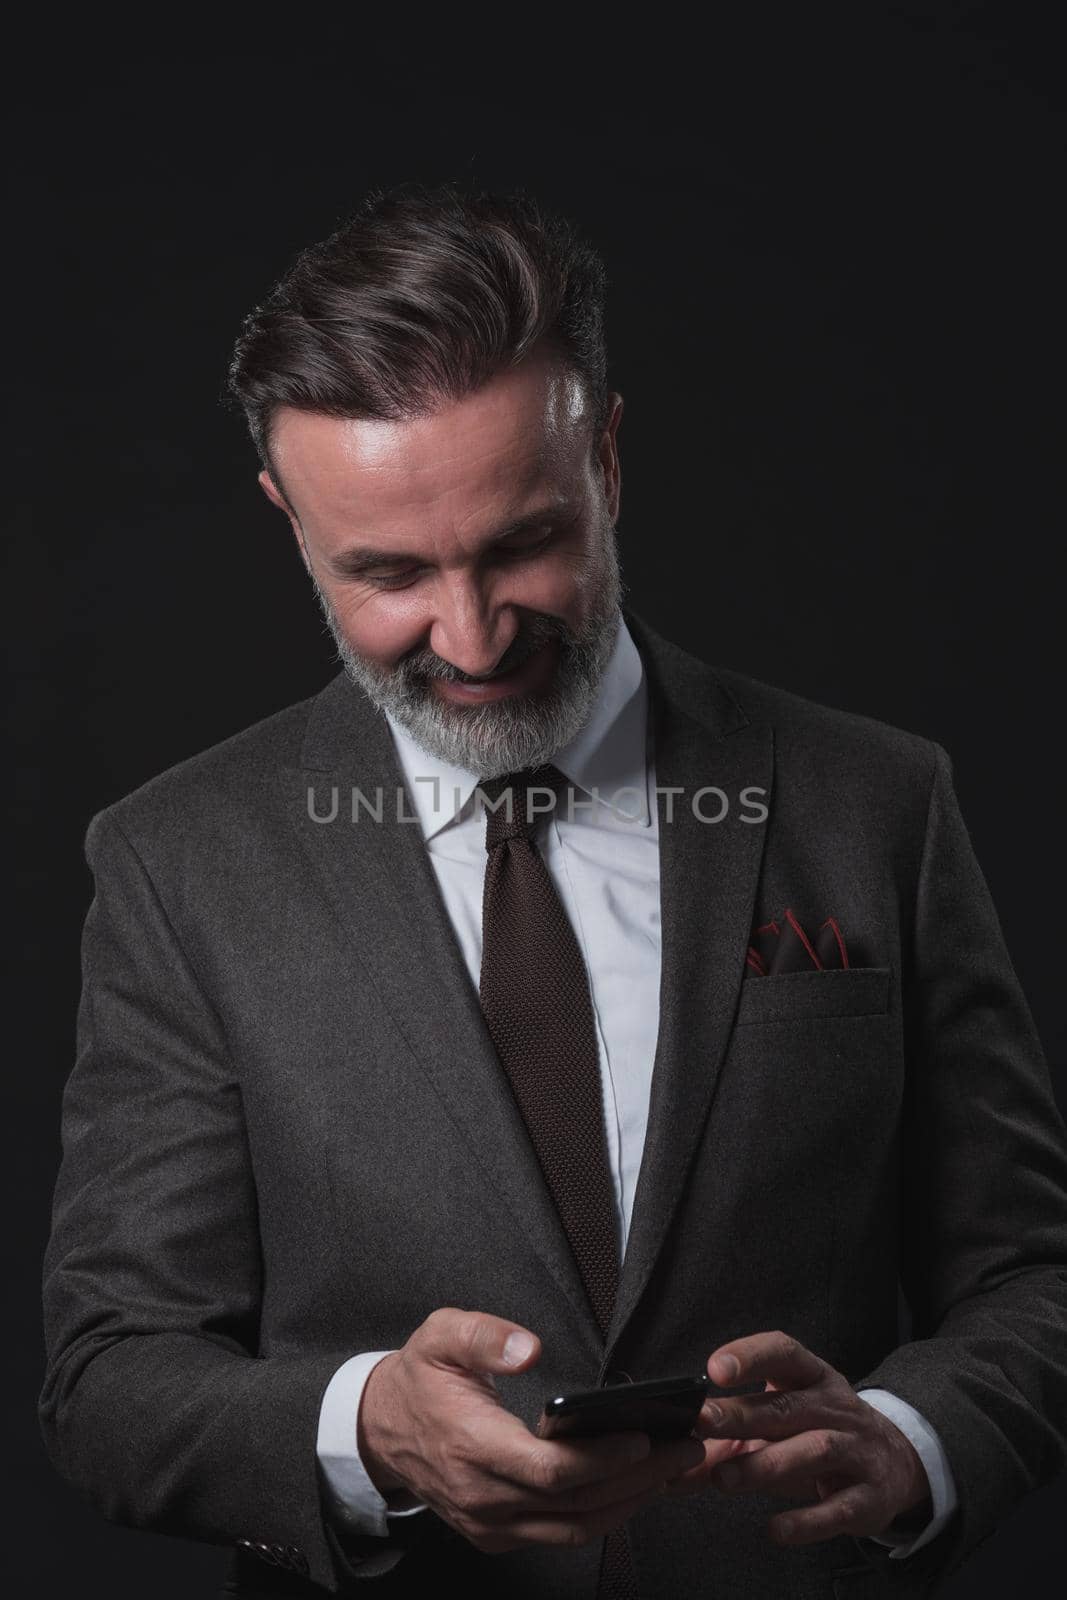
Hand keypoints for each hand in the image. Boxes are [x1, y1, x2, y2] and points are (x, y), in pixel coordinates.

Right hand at [357, 1307, 705, 1553]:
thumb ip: (484, 1336)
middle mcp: (484, 1497)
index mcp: (473, 1446)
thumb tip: (530, 1348)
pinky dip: (605, 1515)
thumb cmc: (420, 1378)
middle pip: (577, 1505)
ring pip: (576, 1530)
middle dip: (640, 1479)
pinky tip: (636, 1487)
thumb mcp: (440, 1334)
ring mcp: (491, 1523)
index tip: (644, 1437)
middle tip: (687, 1449)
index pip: (551, 1470)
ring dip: (631, 1503)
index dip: (602, 1458)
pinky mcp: (497, 1534)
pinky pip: (562, 1535)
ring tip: (675, 1469)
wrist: (380, 1428)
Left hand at [663, 1330, 931, 1546]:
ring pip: (813, 1450)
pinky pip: (837, 1509)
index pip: (783, 1352)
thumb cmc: (817, 1433)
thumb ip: (724, 1444)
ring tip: (723, 1478)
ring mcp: (856, 1449)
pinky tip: (774, 1529)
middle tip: (701, 1422)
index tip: (715, 1369)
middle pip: (787, 1407)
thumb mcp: (778, 1425)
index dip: (751, 1356)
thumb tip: (668, 1467)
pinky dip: (805, 1521)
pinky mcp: (867, 1497)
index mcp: (812, 1377)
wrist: (892, 1463)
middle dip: (742, 1415)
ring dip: (766, 1464)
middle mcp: (836, 1406)